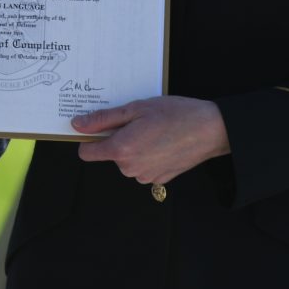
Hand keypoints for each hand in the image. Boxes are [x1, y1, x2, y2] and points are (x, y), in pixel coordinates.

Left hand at [72, 95, 228, 186]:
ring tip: (154, 131)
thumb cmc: (175, 114)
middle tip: (139, 122)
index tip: (100, 127)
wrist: (211, 130)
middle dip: (118, 139)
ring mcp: (145, 176)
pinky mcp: (160, 180)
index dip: (89, 139)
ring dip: (134, 147)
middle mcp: (130, 168)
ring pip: (127, 161)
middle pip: (110, 154)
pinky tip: (163, 143)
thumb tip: (77, 125)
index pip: (86, 153)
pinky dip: (148, 156)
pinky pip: (143, 167)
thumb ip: (103, 119)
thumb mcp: (136, 108)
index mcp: (121, 150)